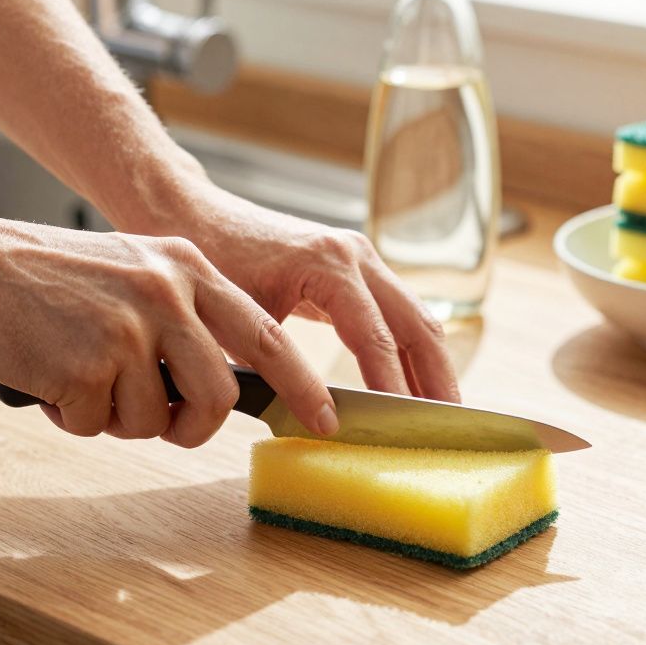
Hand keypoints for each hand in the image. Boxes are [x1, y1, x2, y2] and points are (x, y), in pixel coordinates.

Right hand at [0, 216, 337, 446]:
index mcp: (187, 266)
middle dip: (195, 427)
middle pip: (221, 395)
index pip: (268, 335)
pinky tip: (51, 377)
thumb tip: (223, 384)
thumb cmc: (42, 277)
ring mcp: (129, 329)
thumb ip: (183, 315)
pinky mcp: (87, 365)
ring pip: (157, 418)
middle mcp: (168, 293)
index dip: (304, 383)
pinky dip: (75, 417)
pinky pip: (101, 425)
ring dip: (119, 418)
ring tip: (82, 379)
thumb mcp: (132, 271)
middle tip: (164, 424)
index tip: (323, 419)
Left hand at [181, 184, 460, 402]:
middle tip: (449, 428)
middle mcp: (356, 255)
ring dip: (433, 366)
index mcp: (329, 265)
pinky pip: (398, 312)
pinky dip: (412, 350)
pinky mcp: (358, 268)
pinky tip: (417, 385)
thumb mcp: (240, 318)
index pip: (376, 337)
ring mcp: (362, 258)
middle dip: (436, 379)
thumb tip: (312, 419)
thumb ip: (277, 365)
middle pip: (417, 325)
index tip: (403, 427)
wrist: (196, 216)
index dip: (392, 387)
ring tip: (444, 415)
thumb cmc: (211, 264)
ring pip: (417, 318)